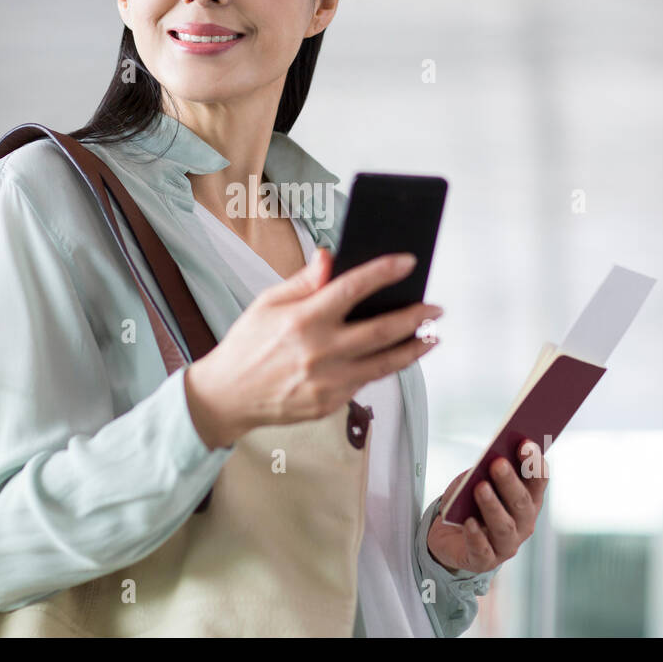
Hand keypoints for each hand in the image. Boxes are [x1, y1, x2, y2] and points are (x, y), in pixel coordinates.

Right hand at [184, 247, 441, 449]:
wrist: (227, 397)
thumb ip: (304, 281)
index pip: (352, 288)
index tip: (408, 262)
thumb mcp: (268, 303)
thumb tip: (330, 257)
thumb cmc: (248, 344)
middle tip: (434, 307)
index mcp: (302, 320)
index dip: (384, 272)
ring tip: (431, 336)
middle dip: (414, 316)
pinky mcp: (331, 403)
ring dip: (413, 348)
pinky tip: (397, 355)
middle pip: (381, 331)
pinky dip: (385, 367)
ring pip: (384, 363)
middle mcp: (319, 352)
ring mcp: (327, 382)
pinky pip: (366, 382)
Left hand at [425, 438, 548, 574]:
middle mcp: (523, 524)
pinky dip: (476, 536)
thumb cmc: (469, 502)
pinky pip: (481, 550)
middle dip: (510, 482)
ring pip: (504, 526)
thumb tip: (492, 456)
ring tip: (480, 487)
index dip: (533, 463)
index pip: (538, 481)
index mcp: (528, 500)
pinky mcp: (483, 561)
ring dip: (493, 506)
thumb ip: (486, 470)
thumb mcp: (476, 480)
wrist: (449, 536)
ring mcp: (506, 545)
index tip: (525, 443)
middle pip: (521, 503)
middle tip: (498, 463)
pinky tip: (468, 522)